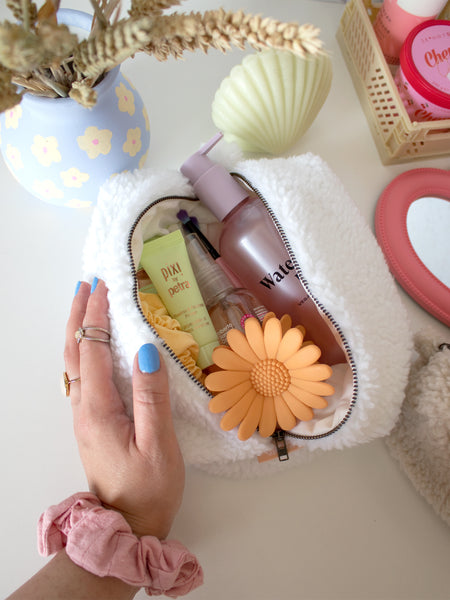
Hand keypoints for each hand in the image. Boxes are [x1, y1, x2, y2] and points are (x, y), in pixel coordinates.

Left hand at [64, 278, 184, 538]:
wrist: (127, 526)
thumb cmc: (148, 487)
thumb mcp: (158, 443)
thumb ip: (152, 396)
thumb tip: (146, 349)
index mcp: (98, 409)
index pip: (93, 350)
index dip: (97, 316)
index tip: (104, 286)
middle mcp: (84, 409)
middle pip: (73, 353)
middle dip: (78, 315)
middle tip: (87, 284)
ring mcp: (84, 417)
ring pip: (73, 364)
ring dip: (77, 330)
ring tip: (85, 305)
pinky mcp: (91, 424)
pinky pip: (81, 377)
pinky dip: (83, 350)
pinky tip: (93, 347)